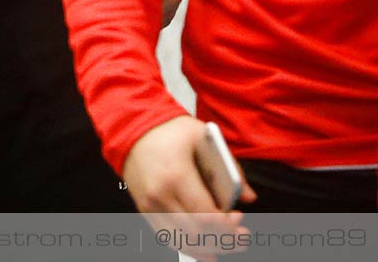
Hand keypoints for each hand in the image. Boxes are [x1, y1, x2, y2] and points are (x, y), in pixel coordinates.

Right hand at [123, 116, 255, 258]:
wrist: (131, 128)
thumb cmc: (166, 130)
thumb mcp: (202, 137)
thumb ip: (229, 167)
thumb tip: (246, 195)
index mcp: (176, 176)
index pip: (206, 216)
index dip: (228, 224)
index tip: (239, 217)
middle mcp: (160, 195)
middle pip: (197, 233)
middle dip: (224, 239)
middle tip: (239, 234)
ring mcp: (150, 206)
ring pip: (183, 242)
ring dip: (209, 247)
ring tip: (226, 242)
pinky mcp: (145, 210)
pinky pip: (168, 238)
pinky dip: (189, 247)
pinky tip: (205, 250)